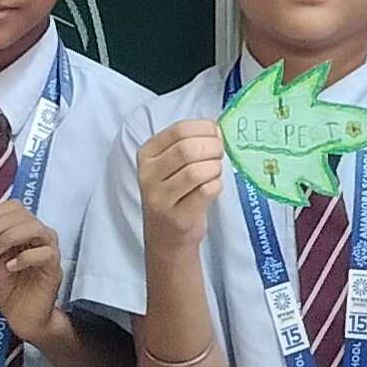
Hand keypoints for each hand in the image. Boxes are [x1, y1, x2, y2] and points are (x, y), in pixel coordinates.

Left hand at [0, 198, 65, 340]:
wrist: (21, 315)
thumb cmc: (8, 287)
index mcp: (22, 229)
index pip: (13, 206)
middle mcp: (38, 234)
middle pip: (22, 214)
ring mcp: (48, 249)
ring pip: (35, 228)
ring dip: (10, 237)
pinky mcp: (54, 267)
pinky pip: (45, 252)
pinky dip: (24, 257)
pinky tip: (11, 267)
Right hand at [139, 119, 227, 246]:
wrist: (166, 237)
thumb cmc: (174, 194)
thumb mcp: (171, 165)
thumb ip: (190, 143)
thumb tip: (216, 129)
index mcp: (147, 154)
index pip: (178, 130)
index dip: (204, 129)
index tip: (215, 135)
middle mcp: (148, 175)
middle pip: (187, 149)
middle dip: (213, 147)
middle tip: (219, 154)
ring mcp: (160, 198)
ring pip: (196, 171)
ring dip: (215, 167)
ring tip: (216, 172)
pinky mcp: (177, 216)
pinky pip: (205, 191)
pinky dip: (216, 185)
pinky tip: (214, 186)